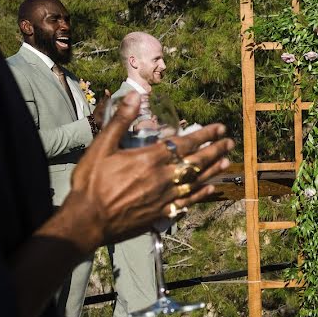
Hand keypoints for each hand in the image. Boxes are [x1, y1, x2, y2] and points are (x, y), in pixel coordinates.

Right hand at [65, 92, 233, 249]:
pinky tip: (210, 189)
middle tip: (229, 142)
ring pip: (196, 181)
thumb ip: (120, 120)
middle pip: (196, 161)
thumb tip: (135, 95)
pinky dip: (201, 194)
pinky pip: (187, 202)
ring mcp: (164, 197)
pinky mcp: (161, 213)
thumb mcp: (101, 147)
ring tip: (226, 161)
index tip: (219, 127)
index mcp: (150, 159)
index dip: (205, 134)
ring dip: (212, 170)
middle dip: (215, 150)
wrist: (88, 220)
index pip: (185, 143)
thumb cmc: (91, 183)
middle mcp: (163, 178)